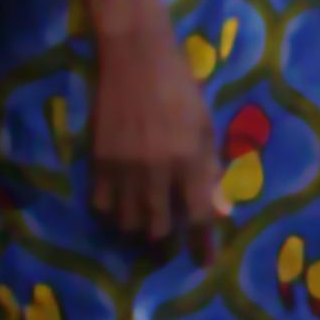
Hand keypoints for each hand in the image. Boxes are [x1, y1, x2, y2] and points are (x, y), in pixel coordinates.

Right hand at [81, 0, 218, 255]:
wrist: (135, 57)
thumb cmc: (180, 88)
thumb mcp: (205, 128)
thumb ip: (210, 172)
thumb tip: (220, 213)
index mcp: (189, 159)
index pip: (197, 216)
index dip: (201, 245)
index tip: (203, 263)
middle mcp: (156, 169)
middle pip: (157, 227)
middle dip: (165, 240)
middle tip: (168, 238)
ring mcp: (124, 167)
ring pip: (127, 221)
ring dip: (138, 228)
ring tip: (144, 223)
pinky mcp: (99, 160)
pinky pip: (102, 204)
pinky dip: (113, 211)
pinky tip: (121, 205)